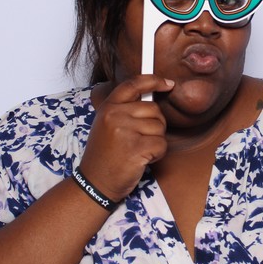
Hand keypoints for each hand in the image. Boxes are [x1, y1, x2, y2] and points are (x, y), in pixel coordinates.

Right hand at [78, 75, 174, 201]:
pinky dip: (157, 154)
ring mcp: (124, 131)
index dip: (153, 80)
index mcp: (107, 107)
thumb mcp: (106, 125)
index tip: (168, 83)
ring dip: (155, 141)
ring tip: (137, 150)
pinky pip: (161, 144)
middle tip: (139, 140)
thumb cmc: (105, 155)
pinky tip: (142, 159)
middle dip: (154, 125)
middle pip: (154, 109)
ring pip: (160, 127)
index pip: (133, 84)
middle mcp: (114, 115)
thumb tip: (152, 94)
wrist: (95, 183)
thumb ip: (124, 109)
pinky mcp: (135, 148)